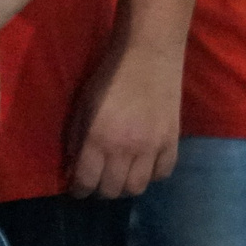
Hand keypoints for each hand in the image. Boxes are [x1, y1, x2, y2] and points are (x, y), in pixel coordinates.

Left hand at [66, 47, 179, 197]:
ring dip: (125, 186)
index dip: (78, 190)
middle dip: (100, 190)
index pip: (86, 180)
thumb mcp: (83, 104)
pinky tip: (143, 166)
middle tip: (97, 181)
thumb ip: (76, 137)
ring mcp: (152, 147)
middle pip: (112, 190)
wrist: (148, 55)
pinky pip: (162, 173)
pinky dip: (151, 175)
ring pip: (137, 188)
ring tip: (120, 177)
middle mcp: (125, 148)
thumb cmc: (109, 76)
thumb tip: (72, 164)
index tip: (76, 189)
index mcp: (99, 138)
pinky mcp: (172, 141)